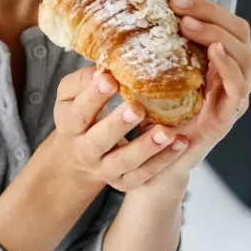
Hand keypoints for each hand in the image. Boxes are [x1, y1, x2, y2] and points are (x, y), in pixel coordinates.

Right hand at [51, 66, 190, 191]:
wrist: (77, 157)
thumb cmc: (79, 115)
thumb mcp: (70, 96)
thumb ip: (82, 81)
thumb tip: (104, 69)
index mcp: (70, 126)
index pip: (80, 112)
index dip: (94, 96)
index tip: (110, 79)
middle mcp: (85, 151)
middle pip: (99, 141)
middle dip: (118, 124)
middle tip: (137, 108)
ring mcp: (104, 169)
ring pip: (125, 162)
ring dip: (147, 147)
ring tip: (167, 132)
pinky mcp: (124, 182)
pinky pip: (144, 173)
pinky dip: (164, 159)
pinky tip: (180, 142)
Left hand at [135, 0, 250, 194]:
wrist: (150, 160)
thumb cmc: (151, 112)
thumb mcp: (149, 71)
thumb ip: (149, 44)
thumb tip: (126, 4)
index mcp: (214, 57)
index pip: (219, 18)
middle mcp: (231, 72)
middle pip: (237, 31)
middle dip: (209, 11)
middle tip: (177, 2)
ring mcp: (234, 94)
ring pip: (246, 56)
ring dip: (218, 35)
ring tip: (189, 23)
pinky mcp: (229, 117)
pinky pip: (239, 89)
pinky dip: (230, 68)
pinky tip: (213, 52)